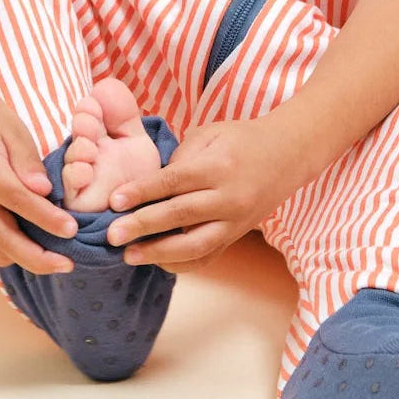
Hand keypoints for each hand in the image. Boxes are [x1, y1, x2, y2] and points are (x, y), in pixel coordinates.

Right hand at [0, 85, 79, 274]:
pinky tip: (33, 250)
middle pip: (5, 240)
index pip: (21, 203)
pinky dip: (10, 252)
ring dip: (24, 259)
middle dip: (38, 258)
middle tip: (68, 265)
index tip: (73, 231)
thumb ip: (29, 164)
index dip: (48, 220)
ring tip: (55, 260)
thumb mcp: (16, 133)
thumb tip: (45, 191)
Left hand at [103, 118, 301, 273]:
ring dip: (159, 253)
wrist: (287, 155)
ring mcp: (235, 221)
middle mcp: (228, 197)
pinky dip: (182, 263)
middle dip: (142, 226)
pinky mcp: (237, 236)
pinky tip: (157, 262)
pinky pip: (208, 257)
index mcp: (218, 166)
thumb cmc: (241, 139)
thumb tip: (149, 186)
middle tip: (112, 235)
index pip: (174, 181)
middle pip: (180, 215)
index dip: (142, 192)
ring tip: (129, 255)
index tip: (114, 201)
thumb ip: (180, 159)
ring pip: (195, 245)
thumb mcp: (210, 134)